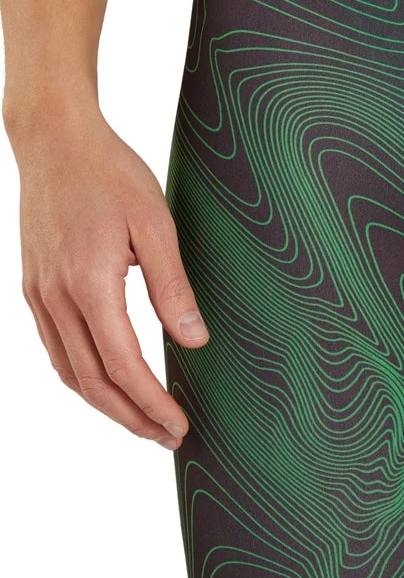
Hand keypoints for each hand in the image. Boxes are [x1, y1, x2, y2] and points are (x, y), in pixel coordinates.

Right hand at [12, 106, 208, 449]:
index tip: (177, 425)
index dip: (150, 402)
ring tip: (143, 423)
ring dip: (106, 405)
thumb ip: (173, 286)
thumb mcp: (156, 223)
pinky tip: (106, 385)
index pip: (121, 365)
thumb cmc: (111, 174)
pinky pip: (56, 348)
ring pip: (69, 371)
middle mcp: (56, 297)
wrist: (55, 140)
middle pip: (92, 381)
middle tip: (168, 437)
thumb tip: (194, 341)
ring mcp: (39, 294)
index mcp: (89, 284)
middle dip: (131, 417)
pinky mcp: (34, 286)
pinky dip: (81, 377)